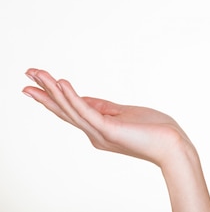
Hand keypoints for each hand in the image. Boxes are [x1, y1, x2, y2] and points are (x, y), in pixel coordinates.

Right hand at [22, 68, 190, 166]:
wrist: (173, 146)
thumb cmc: (155, 130)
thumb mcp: (124, 114)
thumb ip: (104, 107)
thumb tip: (84, 98)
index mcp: (98, 129)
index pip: (71, 109)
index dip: (54, 95)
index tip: (39, 79)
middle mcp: (94, 133)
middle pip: (64, 110)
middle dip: (44, 93)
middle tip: (26, 76)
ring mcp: (100, 133)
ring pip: (70, 109)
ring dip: (53, 91)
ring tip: (39, 75)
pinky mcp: (109, 130)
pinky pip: (86, 111)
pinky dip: (73, 97)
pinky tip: (62, 84)